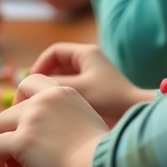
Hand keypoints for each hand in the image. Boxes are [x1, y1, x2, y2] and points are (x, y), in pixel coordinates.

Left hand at [0, 73, 108, 166]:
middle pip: (11, 107)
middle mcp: (45, 99)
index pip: (32, 82)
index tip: (26, 126)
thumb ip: (65, 124)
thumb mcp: (86, 128)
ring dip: (3, 151)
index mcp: (64, 94)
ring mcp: (32, 117)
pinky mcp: (22, 140)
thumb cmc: (105, 159)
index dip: (22, 102)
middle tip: (18, 155)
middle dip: (10, 129)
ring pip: (1, 127)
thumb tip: (52, 144)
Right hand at [31, 42, 154, 125]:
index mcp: (86, 53)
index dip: (40, 64)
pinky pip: (73, 88)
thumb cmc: (108, 99)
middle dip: (45, 78)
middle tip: (34, 93)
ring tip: (44, 103)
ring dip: (54, 88)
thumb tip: (32, 84)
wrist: (135, 114)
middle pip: (59, 64)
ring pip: (65, 77)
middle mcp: (90, 60)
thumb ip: (53, 85)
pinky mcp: (96, 89)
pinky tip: (58, 109)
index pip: (54, 52)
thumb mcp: (76, 90)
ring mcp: (94, 74)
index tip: (31, 81)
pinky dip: (64, 95)